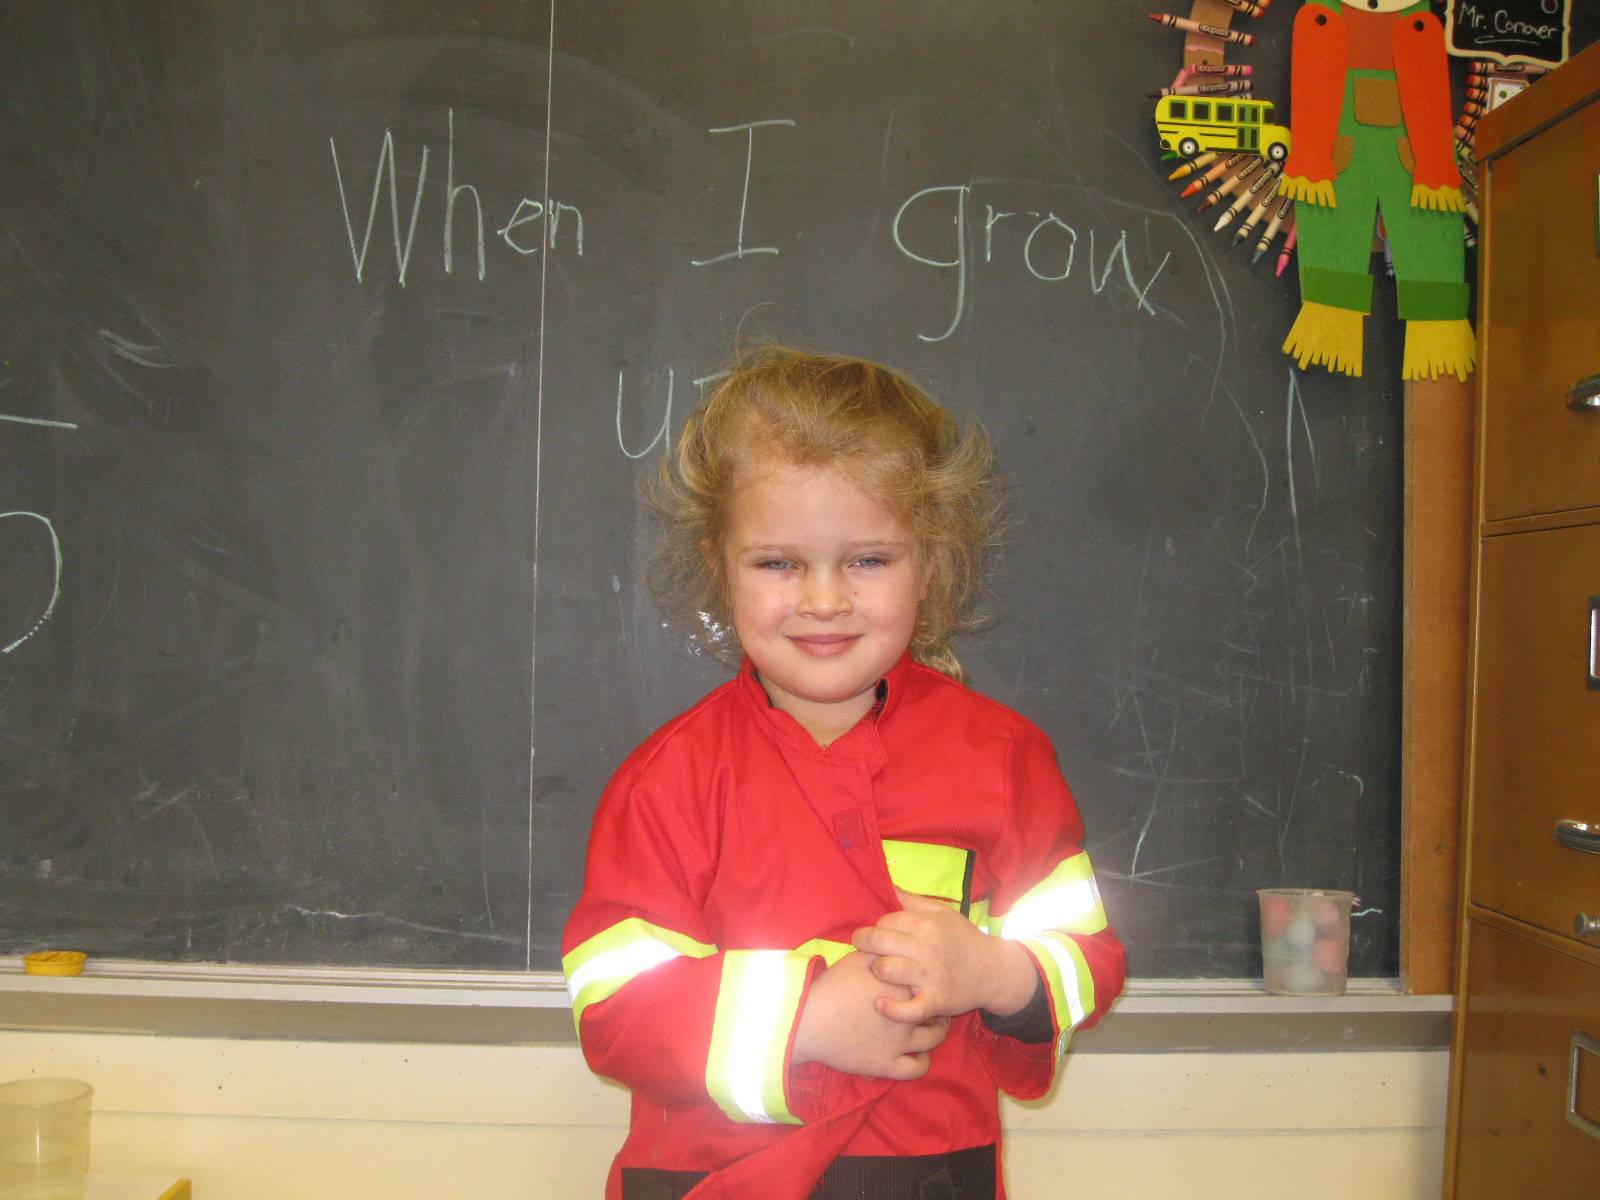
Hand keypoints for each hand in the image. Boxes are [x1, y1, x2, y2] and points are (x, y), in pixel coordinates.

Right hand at [791, 950, 948, 1079]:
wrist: (809, 1022)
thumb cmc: (831, 988)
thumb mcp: (856, 960)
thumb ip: (880, 952)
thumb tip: (893, 945)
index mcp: (901, 987)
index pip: (927, 983)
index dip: (927, 982)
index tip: (924, 982)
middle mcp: (907, 1015)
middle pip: (935, 1010)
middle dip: (936, 1006)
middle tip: (931, 1003)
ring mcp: (900, 1043)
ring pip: (934, 1039)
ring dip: (936, 1032)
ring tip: (931, 1027)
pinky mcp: (888, 1065)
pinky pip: (918, 1068)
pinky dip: (922, 1062)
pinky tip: (917, 1054)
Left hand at [851, 889, 1037, 1024]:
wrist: (994, 971)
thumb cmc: (964, 940)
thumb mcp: (944, 913)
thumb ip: (914, 900)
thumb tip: (889, 886)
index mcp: (928, 924)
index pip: (885, 921)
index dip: (877, 927)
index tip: (880, 934)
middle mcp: (927, 948)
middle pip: (879, 941)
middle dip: (864, 943)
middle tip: (863, 948)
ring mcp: (931, 976)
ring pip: (885, 970)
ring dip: (876, 971)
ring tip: (880, 972)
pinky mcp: (936, 1001)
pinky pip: (906, 1009)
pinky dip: (890, 1009)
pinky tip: (880, 1004)